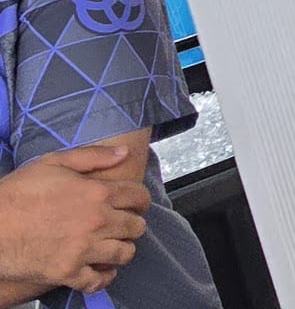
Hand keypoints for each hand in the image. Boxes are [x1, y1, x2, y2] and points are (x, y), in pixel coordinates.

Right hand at [0, 146, 151, 293]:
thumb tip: (123, 152)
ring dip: (121, 249)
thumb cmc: (16, 193)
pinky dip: (101, 277)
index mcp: (97, 193)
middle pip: (136, 227)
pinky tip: (98, 270)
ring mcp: (83, 249)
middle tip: (122, 225)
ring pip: (124, 254)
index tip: (135, 204)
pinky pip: (97, 281)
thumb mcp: (52, 162)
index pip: (138, 197)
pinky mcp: (67, 271)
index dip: (139, 200)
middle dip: (132, 224)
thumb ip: (92, 156)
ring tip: (112, 245)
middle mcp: (97, 222)